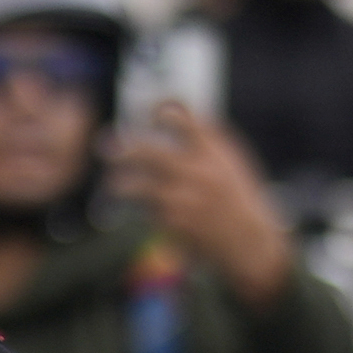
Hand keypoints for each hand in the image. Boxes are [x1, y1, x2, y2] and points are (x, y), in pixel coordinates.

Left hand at [106, 103, 291, 298]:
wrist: (248, 242)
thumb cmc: (236, 195)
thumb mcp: (231, 159)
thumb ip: (205, 137)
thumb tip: (169, 112)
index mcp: (213, 151)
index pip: (180, 118)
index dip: (159, 110)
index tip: (149, 113)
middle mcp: (198, 172)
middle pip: (148, 151)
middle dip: (123, 148)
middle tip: (105, 145)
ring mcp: (184, 199)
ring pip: (137, 186)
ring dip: (119, 182)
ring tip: (113, 182)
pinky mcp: (174, 224)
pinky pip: (145, 209)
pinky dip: (139, 207)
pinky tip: (138, 207)